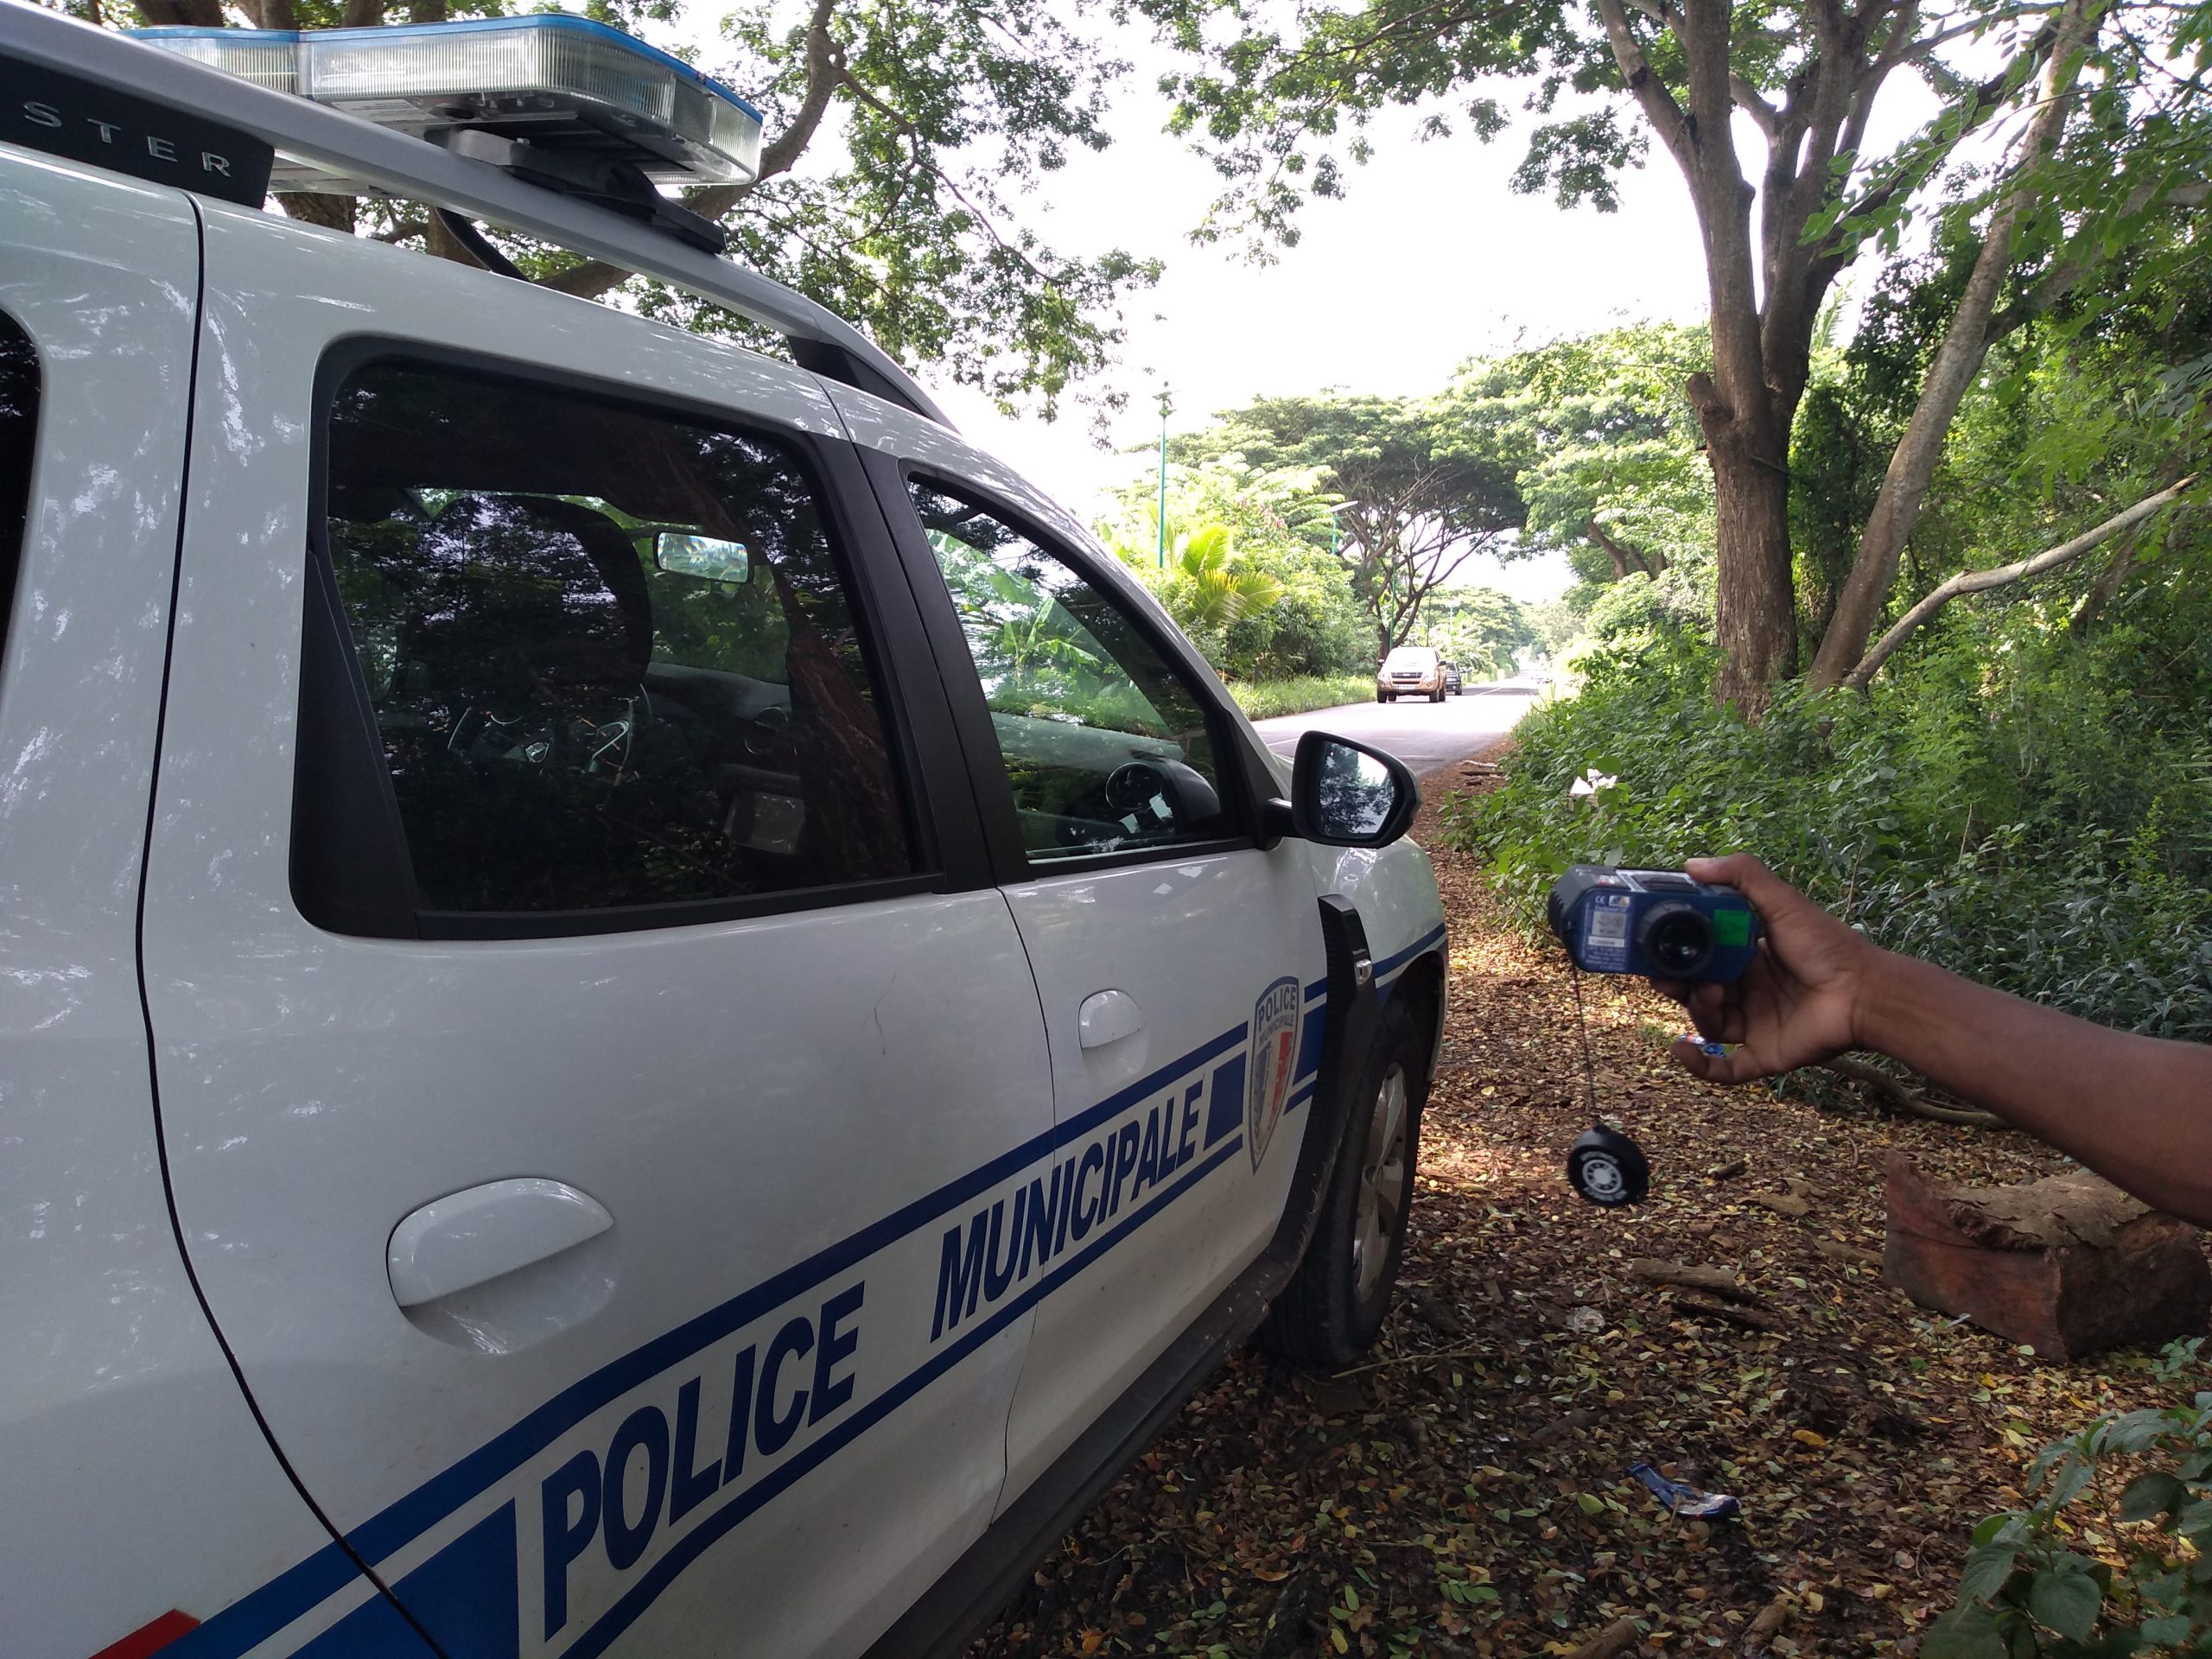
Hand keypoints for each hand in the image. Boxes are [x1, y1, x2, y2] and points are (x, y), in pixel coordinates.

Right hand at [1649, 855, 1879, 1085]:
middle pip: (1697, 991)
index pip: (1701, 956)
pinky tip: (1680, 1049)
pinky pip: (1724, 1069)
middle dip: (1677, 984)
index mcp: (1748, 957)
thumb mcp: (1782, 902)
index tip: (1656, 947)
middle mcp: (1748, 991)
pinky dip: (1699, 1065)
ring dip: (1698, 1010)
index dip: (1677, 954)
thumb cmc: (1826, 946)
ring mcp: (1755, 1025)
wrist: (1864, 993)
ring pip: (1707, 1023)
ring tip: (1712, 993)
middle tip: (1665, 977)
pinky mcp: (1764, 1055)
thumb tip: (1690, 864)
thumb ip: (1742, 875)